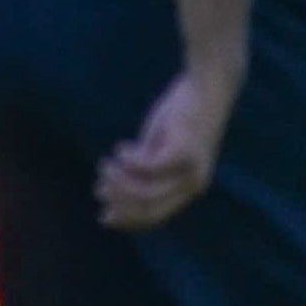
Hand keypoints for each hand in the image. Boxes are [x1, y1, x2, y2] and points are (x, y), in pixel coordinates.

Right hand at [96, 67, 235, 231]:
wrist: (208, 85)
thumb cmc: (182, 113)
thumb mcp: (161, 146)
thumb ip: (146, 167)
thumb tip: (117, 186)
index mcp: (190, 187)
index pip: (156, 216)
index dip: (127, 220)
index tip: (104, 217)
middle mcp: (194, 184)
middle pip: (149, 208)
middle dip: (119, 202)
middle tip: (98, 188)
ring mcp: (190, 169)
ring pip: (147, 191)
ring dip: (119, 182)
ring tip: (105, 165)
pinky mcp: (183, 150)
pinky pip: (148, 166)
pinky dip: (129, 160)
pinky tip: (120, 148)